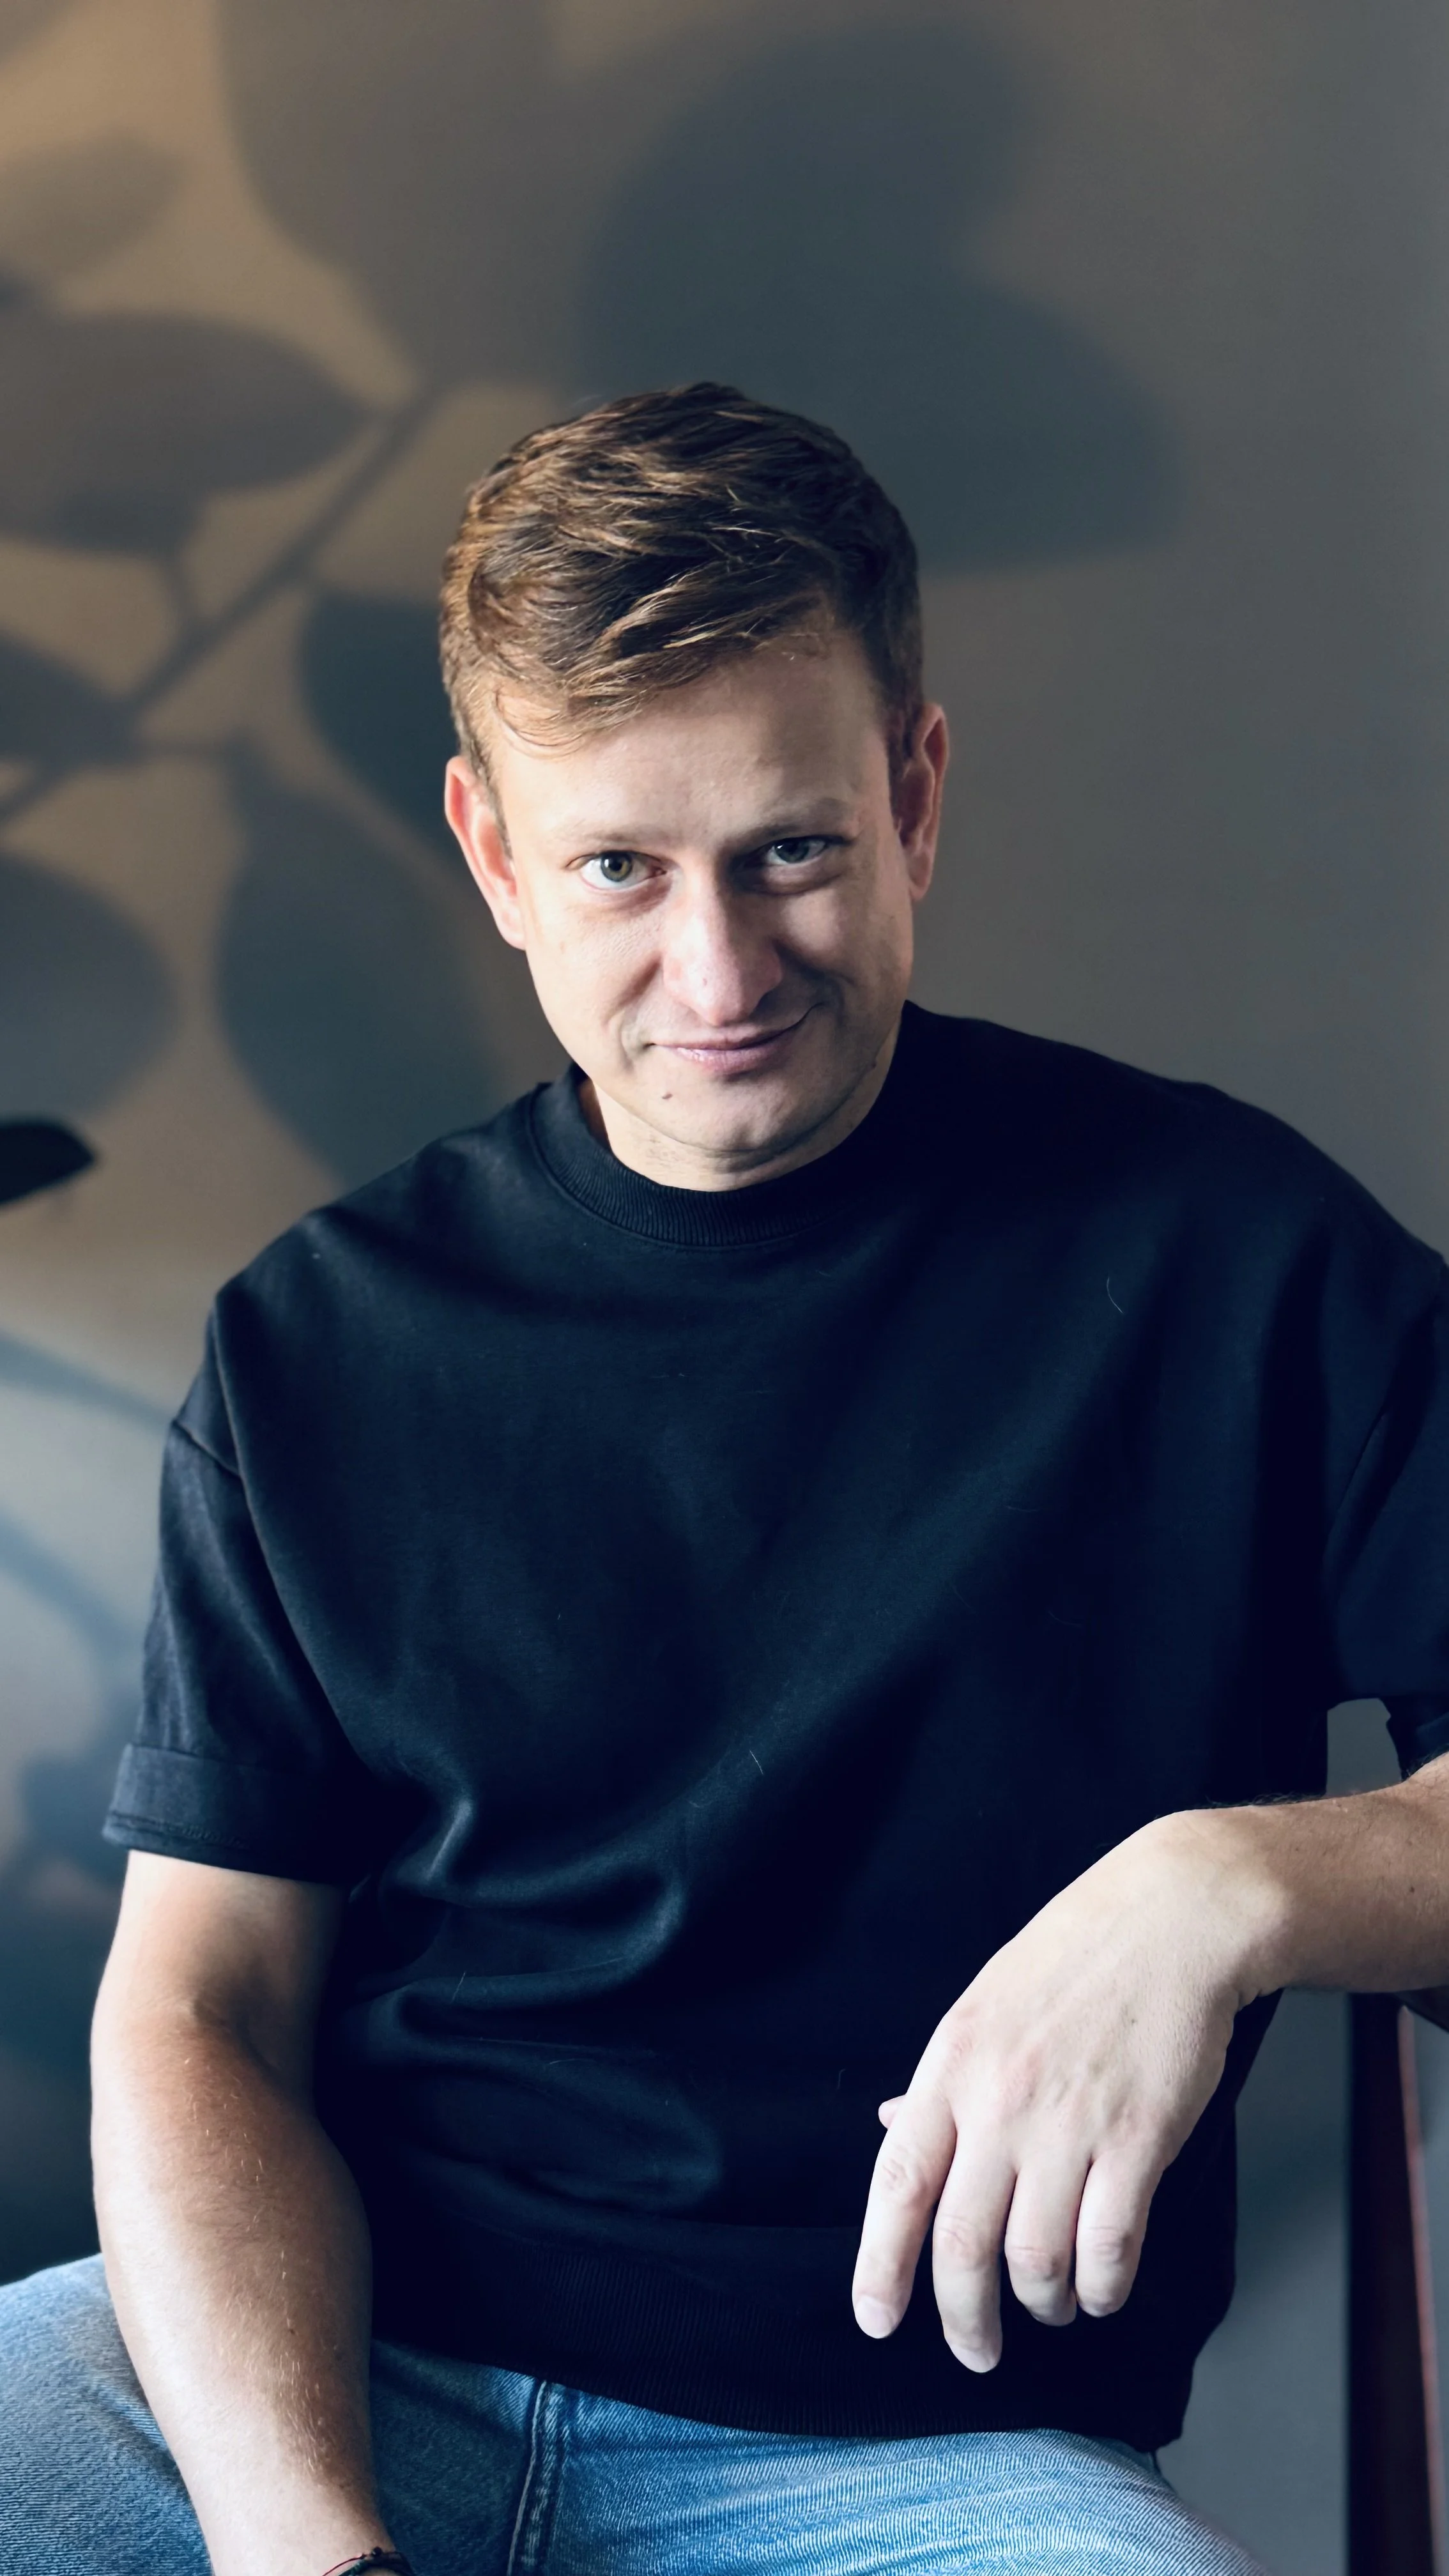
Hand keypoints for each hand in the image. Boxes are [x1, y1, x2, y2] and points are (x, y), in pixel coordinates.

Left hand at [851, 1812, 1272, 2370]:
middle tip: (976, 2351)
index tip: (876, 2322)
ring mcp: (1069, 2124)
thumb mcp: (983, 2005)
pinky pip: (1109, 2247)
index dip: (881, 2266)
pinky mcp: (1137, 2140)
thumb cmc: (1075, 1958)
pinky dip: (1101, 2287)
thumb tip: (893, 2129)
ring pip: (1036, 2259)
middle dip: (964, 2319)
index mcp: (951, 2066)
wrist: (1173, 1919)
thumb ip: (942, 2079)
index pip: (897, 2186)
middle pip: (962, 2245)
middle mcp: (1000, 2103)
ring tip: (1050, 2305)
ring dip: (1042, 2303)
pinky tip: (1101, 2288)